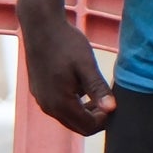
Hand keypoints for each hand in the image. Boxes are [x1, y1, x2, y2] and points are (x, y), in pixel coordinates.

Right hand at [17, 5, 115, 134]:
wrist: (40, 26)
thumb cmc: (65, 43)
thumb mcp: (86, 65)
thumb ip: (98, 89)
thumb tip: (113, 109)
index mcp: (60, 103)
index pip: (88, 127)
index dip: (105, 119)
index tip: (114, 102)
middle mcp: (48, 107)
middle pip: (78, 126)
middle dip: (95, 119)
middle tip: (108, 99)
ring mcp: (41, 100)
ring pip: (68, 118)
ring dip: (85, 111)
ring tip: (96, 91)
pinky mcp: (38, 92)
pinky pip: (59, 108)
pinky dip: (73, 104)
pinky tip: (81, 86)